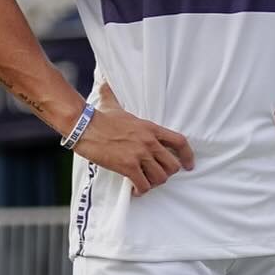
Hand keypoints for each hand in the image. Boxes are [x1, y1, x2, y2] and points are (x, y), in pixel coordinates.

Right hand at [72, 80, 194, 196]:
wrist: (84, 126)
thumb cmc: (99, 117)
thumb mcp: (114, 105)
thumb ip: (114, 96)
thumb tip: (104, 83)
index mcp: (151, 128)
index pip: (180, 142)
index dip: (188, 156)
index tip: (189, 165)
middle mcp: (149, 142)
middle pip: (173, 165)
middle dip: (167, 173)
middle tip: (156, 176)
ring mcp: (140, 154)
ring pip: (160, 178)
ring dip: (153, 183)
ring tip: (144, 183)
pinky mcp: (127, 166)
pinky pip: (143, 185)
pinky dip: (140, 191)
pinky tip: (134, 190)